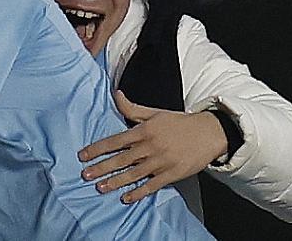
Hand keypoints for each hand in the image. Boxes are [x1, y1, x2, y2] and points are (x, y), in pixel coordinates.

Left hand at [78, 91, 227, 202]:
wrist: (209, 132)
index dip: (98, 149)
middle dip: (102, 167)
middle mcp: (150, 147)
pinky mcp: (172, 174)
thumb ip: (132, 108)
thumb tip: (116, 94)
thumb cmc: (179, 122)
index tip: (83, 156)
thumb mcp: (154, 112)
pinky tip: (126, 197)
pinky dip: (139, 192)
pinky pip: (153, 185)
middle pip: (121, 159)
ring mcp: (161, 162)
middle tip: (85, 175)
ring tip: (100, 187)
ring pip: (134, 174)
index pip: (115, 141)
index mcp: (144, 131)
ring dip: (116, 181)